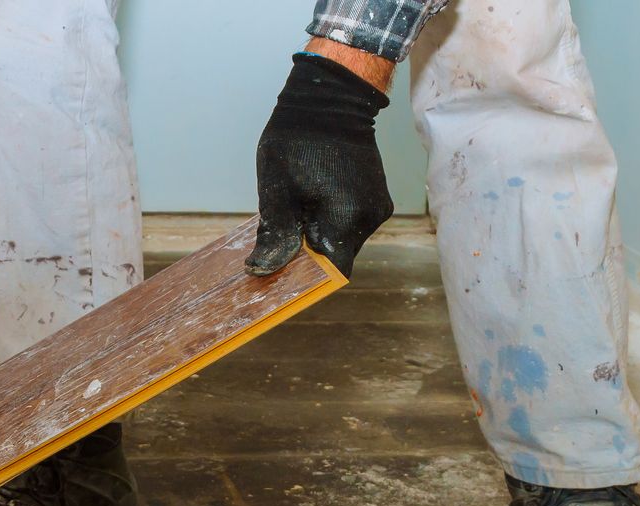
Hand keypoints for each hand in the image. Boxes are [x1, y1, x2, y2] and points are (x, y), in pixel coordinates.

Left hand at [246, 50, 395, 279]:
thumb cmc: (298, 140)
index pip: (331, 271)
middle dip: (309, 251)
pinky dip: (331, 218)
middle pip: (337, 254)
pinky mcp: (377, 194)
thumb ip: (275, 235)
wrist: (331, 96)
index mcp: (347, 219)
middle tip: (284, 230)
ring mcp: (377, 205)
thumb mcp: (277, 190)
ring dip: (320, 232)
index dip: (307, 275)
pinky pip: (352, 219)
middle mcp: (370, 218)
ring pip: (344, 237)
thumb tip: (262, 269)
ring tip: (299, 205)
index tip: (284, 267)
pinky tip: (313, 196)